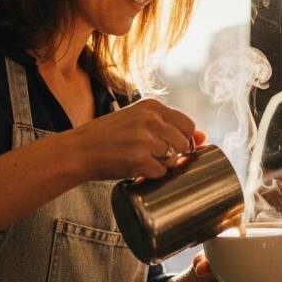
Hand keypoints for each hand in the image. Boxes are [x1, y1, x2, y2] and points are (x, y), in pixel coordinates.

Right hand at [64, 98, 196, 180]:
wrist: (78, 150)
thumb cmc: (108, 136)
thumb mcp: (137, 120)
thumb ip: (167, 125)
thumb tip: (203, 137)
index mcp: (152, 106)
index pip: (187, 124)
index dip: (184, 139)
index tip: (173, 146)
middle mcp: (150, 119)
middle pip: (183, 143)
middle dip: (175, 154)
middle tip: (154, 157)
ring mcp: (145, 139)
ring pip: (173, 159)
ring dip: (161, 165)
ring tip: (143, 162)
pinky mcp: (138, 159)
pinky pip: (160, 172)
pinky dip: (151, 175)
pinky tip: (137, 170)